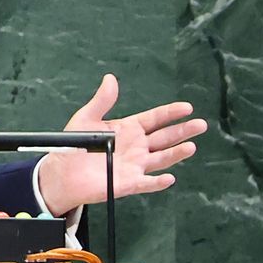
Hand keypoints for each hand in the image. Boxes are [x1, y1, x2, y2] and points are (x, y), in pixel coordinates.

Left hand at [36, 74, 206, 214]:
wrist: (62, 172)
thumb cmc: (74, 145)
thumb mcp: (86, 118)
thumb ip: (101, 101)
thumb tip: (110, 79)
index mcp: (129, 129)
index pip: (155, 119)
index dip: (170, 113)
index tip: (187, 107)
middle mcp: (136, 147)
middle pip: (164, 138)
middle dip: (182, 131)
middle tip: (200, 124)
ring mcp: (134, 166)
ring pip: (160, 159)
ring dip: (176, 154)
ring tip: (191, 146)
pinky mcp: (127, 184)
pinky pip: (145, 183)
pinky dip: (157, 182)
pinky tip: (169, 178)